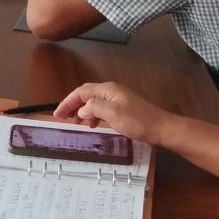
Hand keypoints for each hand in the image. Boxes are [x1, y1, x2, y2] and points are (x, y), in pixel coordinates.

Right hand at [52, 82, 170, 146]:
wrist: (161, 128)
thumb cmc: (137, 121)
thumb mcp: (112, 114)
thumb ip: (93, 108)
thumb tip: (81, 110)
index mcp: (108, 90)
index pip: (82, 92)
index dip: (68, 102)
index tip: (57, 114)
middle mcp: (111, 92)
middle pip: (87, 96)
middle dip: (73, 106)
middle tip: (63, 119)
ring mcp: (118, 100)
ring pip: (94, 103)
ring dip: (83, 112)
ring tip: (76, 124)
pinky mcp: (123, 109)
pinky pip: (102, 110)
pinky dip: (93, 116)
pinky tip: (94, 125)